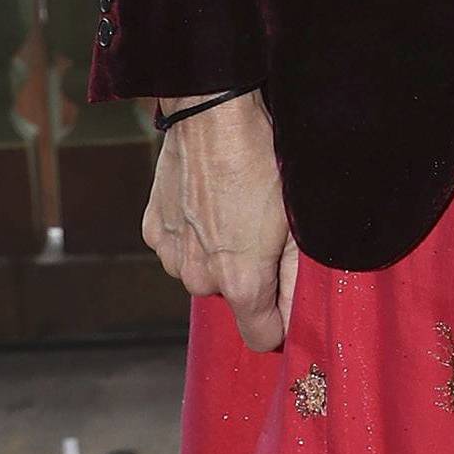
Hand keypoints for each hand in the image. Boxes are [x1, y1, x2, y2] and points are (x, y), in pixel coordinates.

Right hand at [143, 93, 296, 350]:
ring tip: (235, 211)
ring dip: (219, 255)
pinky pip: (180, 249)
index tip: (288, 296)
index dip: (281, 321)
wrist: (212, 115)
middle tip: (265, 232)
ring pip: (204, 273)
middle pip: (233, 299)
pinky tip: (209, 202)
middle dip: (251, 276)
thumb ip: (299, 282)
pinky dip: (194, 235)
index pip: (262, 338)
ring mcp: (171, 254)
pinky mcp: (153, 229)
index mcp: (240, 282)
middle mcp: (199, 277)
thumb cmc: (264, 164)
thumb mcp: (298, 224)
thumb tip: (300, 321)